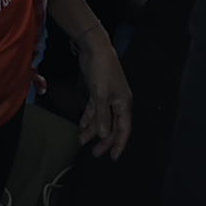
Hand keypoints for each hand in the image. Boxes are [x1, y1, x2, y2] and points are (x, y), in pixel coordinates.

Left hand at [73, 26, 132, 158]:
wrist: (95, 47)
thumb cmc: (102, 70)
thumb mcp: (101, 95)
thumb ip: (101, 116)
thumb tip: (102, 135)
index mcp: (123, 104)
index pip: (123, 129)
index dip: (119, 144)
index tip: (113, 158)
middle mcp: (117, 102)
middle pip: (112, 126)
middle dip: (104, 140)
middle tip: (94, 153)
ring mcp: (107, 97)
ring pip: (101, 119)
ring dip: (93, 130)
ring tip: (82, 140)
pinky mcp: (97, 91)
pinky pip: (94, 110)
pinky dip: (89, 118)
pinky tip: (82, 126)